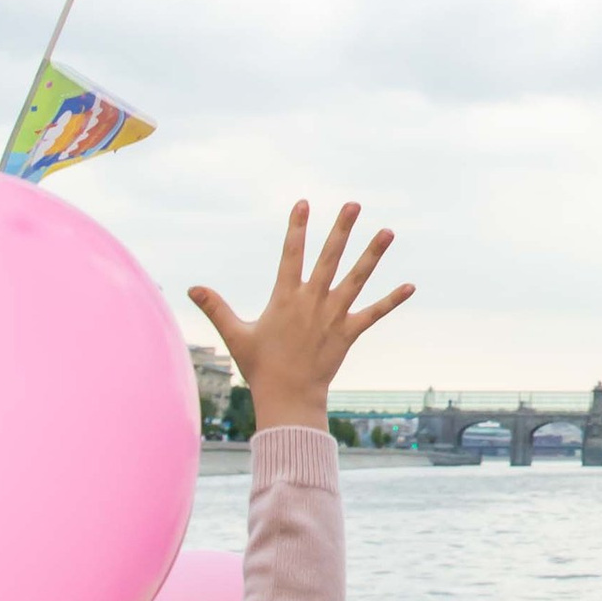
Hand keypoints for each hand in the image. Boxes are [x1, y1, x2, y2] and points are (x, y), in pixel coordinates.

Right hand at [189, 201, 412, 432]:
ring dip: (373, 254)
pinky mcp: (348, 332)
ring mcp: (333, 316)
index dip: (297, 228)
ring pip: (357, 278)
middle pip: (329, 257)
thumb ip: (216, 308)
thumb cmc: (260, 366)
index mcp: (285, 298)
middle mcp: (312, 301)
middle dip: (341, 229)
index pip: (291, 254)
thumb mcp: (236, 334)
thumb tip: (191, 288)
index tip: (303, 203)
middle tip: (353, 204)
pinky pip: (374, 313)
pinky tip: (411, 286)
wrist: (287, 397)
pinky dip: (392, 300)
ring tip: (388, 231)